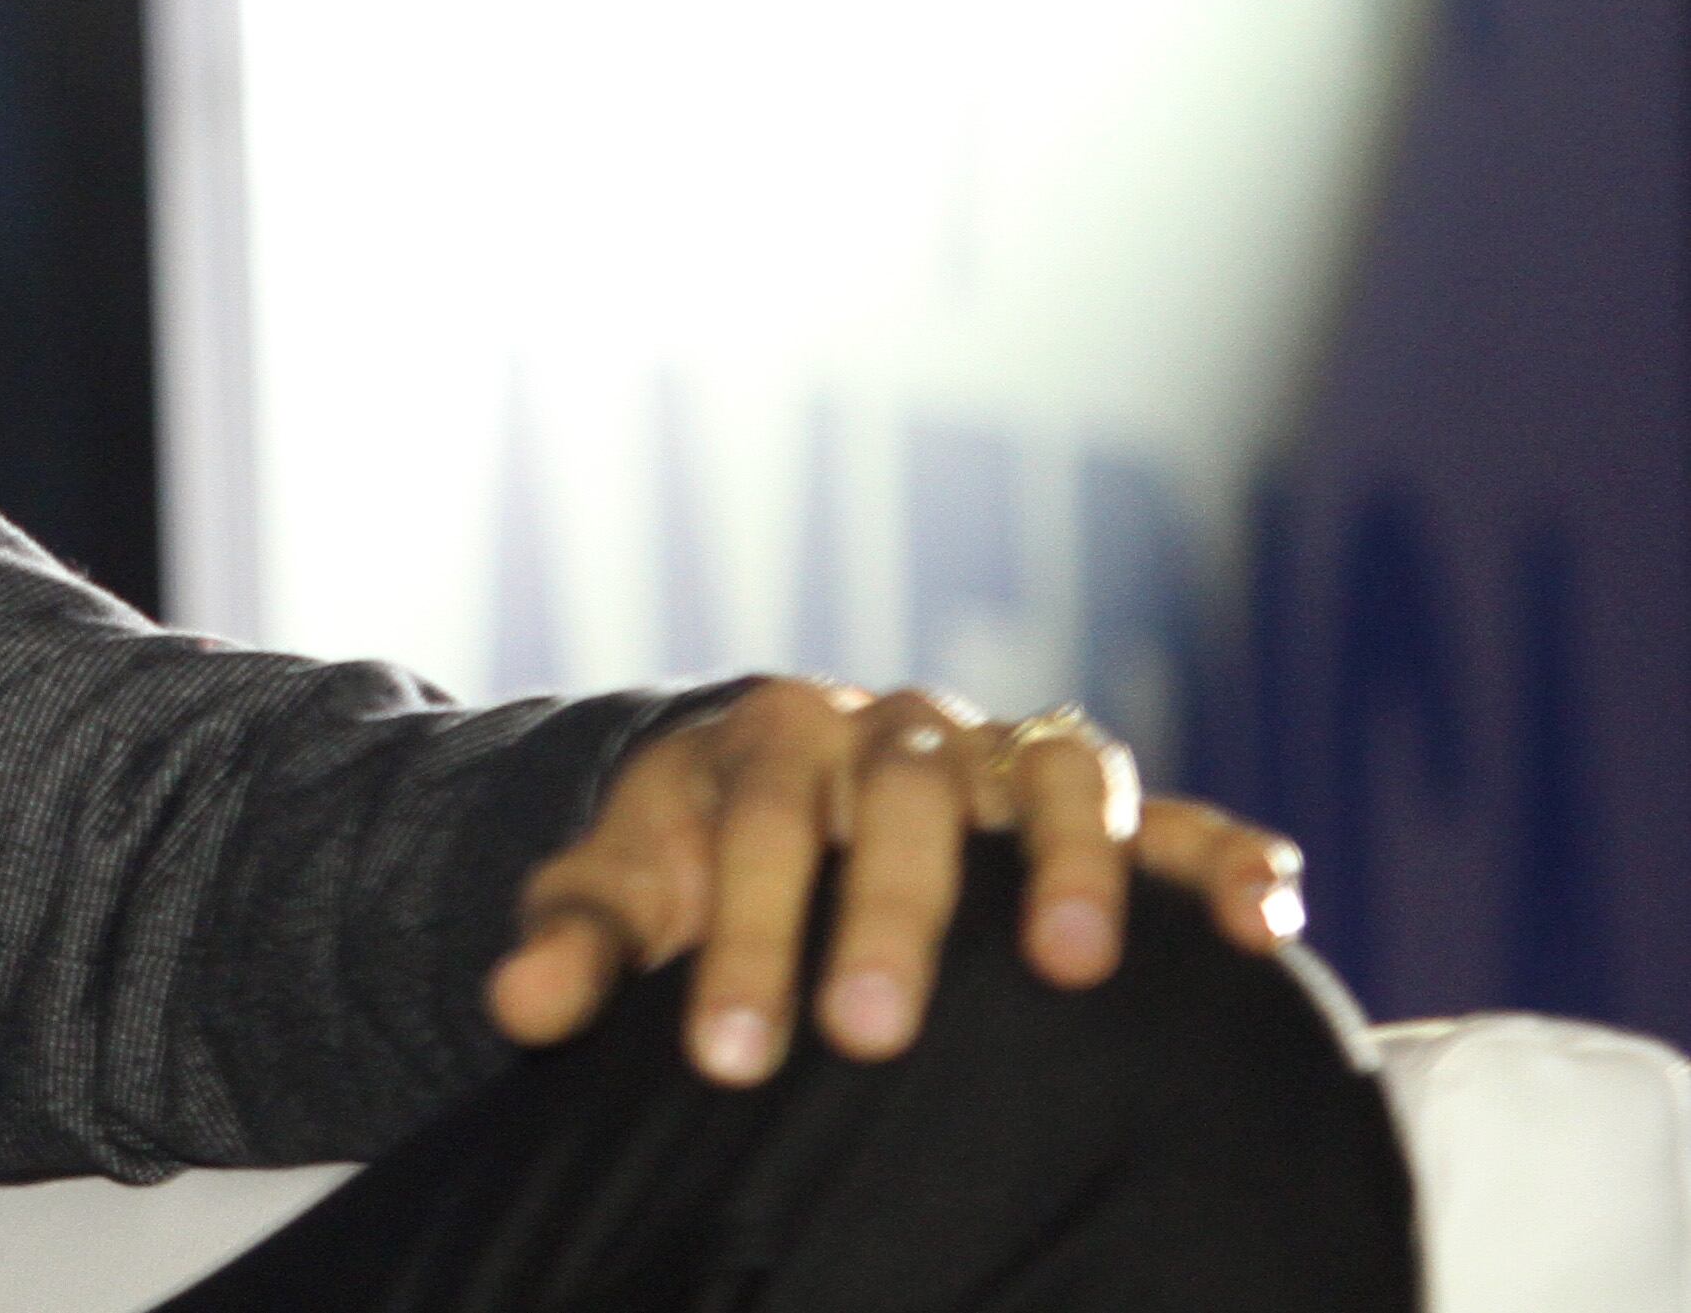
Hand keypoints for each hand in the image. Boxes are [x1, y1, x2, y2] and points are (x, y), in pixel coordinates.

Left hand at [486, 680, 1306, 1084]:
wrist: (776, 791)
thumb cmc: (699, 854)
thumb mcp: (620, 882)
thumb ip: (573, 935)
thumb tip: (520, 1005)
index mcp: (775, 735)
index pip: (758, 822)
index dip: (742, 938)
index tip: (725, 1058)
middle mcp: (901, 729)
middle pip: (905, 795)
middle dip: (888, 914)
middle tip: (870, 1031)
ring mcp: (1004, 758)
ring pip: (1055, 772)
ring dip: (1067, 862)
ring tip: (1071, 967)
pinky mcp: (1093, 806)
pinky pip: (1177, 816)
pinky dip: (1222, 856)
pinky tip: (1266, 921)